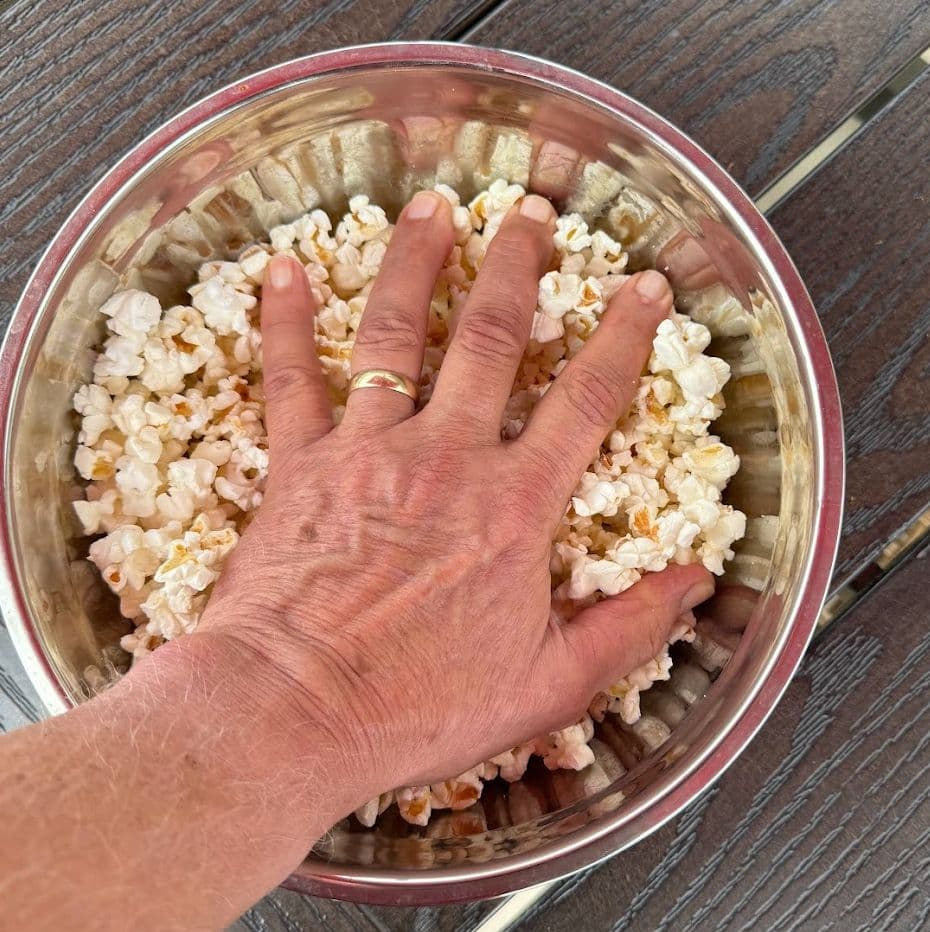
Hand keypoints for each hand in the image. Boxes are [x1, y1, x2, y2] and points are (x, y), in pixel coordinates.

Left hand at [201, 190, 712, 804]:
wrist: (296, 714)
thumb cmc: (417, 707)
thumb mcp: (546, 686)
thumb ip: (626, 629)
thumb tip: (693, 583)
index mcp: (513, 507)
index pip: (586, 400)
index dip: (622, 336)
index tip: (641, 286)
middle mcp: (445, 459)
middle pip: (493, 339)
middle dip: (519, 268)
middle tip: (532, 214)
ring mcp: (368, 452)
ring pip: (397, 334)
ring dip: (418, 264)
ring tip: (434, 208)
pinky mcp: (299, 467)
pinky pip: (290, 379)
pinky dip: (285, 322)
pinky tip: (284, 272)